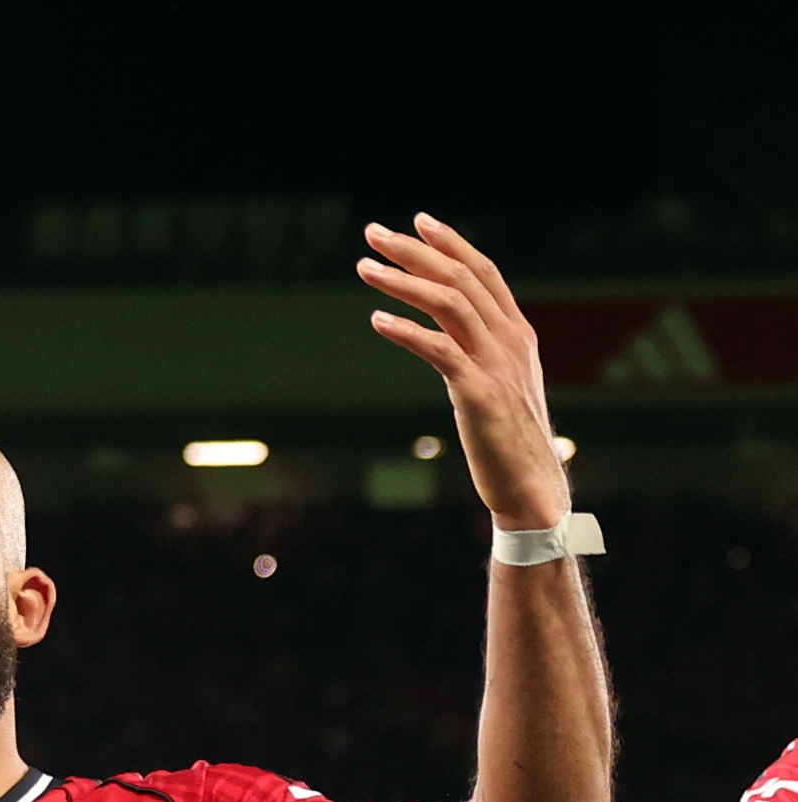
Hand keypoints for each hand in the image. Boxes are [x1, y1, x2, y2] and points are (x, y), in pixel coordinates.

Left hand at [358, 214, 569, 530]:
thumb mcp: (500, 384)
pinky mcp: (479, 393)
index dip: (450, 244)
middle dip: (414, 251)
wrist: (531, 485)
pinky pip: (440, 350)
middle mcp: (510, 340)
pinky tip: (377, 320)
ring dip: (403, 281)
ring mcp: (497, 364)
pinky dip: (407, 331)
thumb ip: (480, 353)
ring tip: (365, 268)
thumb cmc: (508, 439)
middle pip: (460, 278)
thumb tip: (449, 336)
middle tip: (373, 233)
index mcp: (517, 334)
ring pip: (449, 304)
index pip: (484, 273)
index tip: (417, 221)